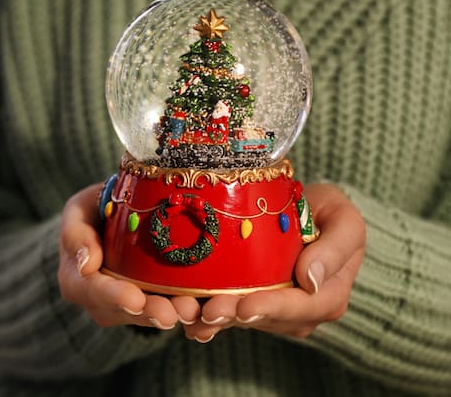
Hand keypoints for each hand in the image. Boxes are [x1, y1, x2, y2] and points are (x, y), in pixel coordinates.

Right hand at [58, 182, 201, 329]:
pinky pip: (167, 310)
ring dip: (172, 313)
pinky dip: (184, 310)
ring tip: (192, 309)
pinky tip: (204, 308)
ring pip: (147, 316)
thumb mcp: (79, 209)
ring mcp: (124, 306)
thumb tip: (87, 264)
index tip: (135, 299)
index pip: (89, 291)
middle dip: (149, 313)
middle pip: (122, 312)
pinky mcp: (151, 303)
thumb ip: (76, 233)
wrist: (119, 214)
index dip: (112, 297)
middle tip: (174, 312)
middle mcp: (98, 300)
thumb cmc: (96, 209)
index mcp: (76, 278)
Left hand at [184, 183, 365, 341]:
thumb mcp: (343, 219)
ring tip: (192, 314)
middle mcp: (300, 311)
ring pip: (242, 320)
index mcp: (328, 294)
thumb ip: (336, 247)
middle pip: (266, 318)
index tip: (246, 306)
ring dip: (216, 319)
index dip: (272, 308)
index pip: (302, 307)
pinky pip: (228, 313)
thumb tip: (310, 280)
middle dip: (235, 315)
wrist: (303, 210)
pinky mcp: (249, 303)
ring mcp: (273, 310)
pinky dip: (206, 316)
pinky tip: (186, 316)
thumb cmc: (328, 211)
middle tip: (209, 311)